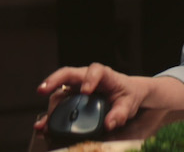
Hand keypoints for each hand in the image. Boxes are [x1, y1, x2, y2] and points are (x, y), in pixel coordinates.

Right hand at [34, 63, 152, 132]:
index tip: (86, 91)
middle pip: (68, 73)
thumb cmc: (127, 95)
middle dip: (54, 80)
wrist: (127, 94)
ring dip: (50, 105)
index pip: (96, 70)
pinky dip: (50, 115)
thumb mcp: (129, 104)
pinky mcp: (71, 98)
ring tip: (44, 122)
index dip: (90, 78)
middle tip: (43, 90)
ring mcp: (76, 87)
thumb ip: (120, 113)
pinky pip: (59, 104)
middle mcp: (87, 78)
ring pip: (60, 91)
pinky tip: (43, 125)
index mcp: (105, 75)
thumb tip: (110, 124)